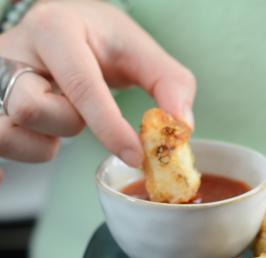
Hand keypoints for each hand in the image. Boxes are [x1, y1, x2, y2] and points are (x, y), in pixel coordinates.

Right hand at [0, 0, 194, 167]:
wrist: (62, 27)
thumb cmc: (101, 41)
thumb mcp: (139, 50)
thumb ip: (170, 83)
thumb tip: (181, 126)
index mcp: (56, 29)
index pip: (81, 85)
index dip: (110, 127)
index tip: (136, 155)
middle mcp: (14, 50)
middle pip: (33, 109)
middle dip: (68, 125)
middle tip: (79, 110)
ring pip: (7, 132)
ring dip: (41, 143)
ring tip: (57, 119)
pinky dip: (20, 154)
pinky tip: (37, 142)